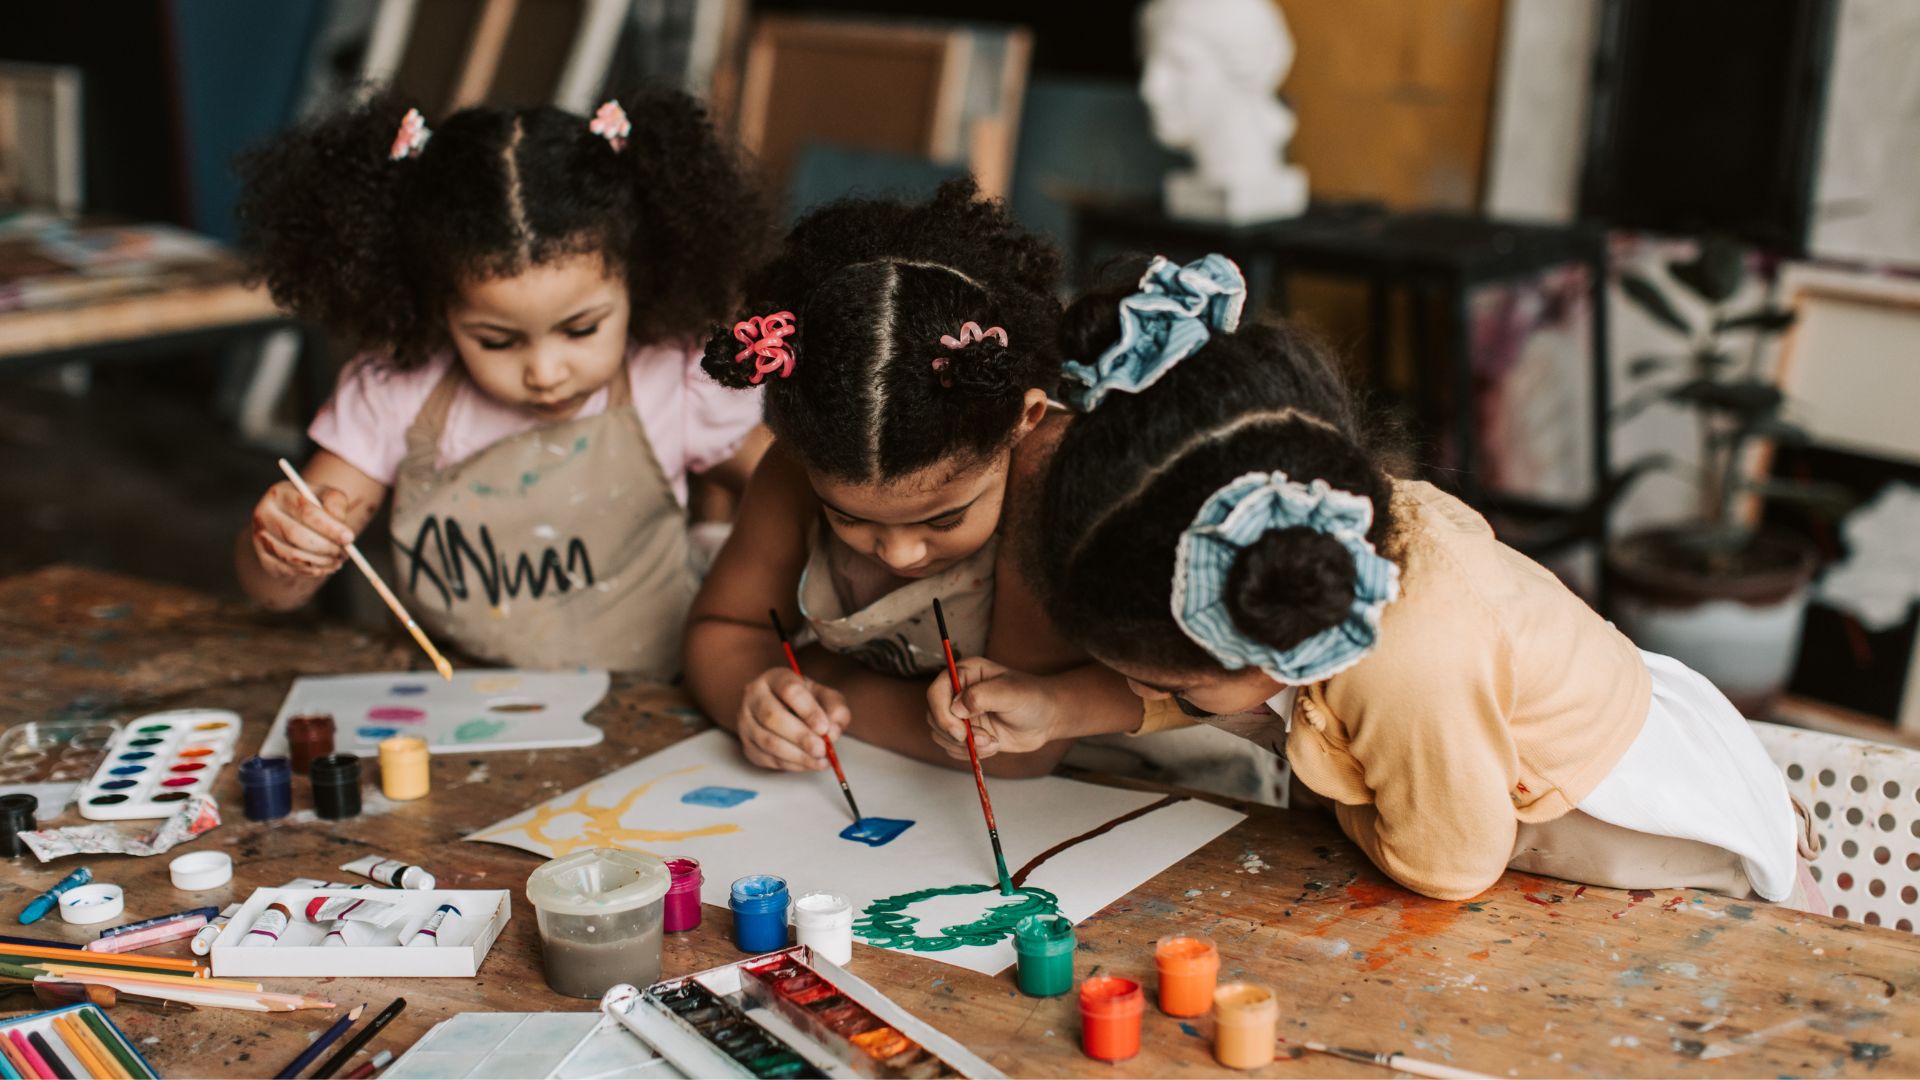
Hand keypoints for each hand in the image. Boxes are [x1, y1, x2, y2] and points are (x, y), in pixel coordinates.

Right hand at [249, 480, 353, 579]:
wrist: (288, 519)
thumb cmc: (311, 505)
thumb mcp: (325, 495)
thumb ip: (335, 503)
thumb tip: (341, 525)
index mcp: (279, 494)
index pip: (305, 512)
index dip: (329, 527)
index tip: (349, 538)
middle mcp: (263, 515)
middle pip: (296, 536)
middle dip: (326, 548)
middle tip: (345, 553)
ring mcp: (260, 538)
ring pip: (293, 556)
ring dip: (321, 562)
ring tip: (338, 560)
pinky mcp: (263, 558)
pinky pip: (289, 570)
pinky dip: (312, 571)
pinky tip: (326, 566)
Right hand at [736, 666, 850, 771]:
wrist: (782, 708)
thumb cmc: (806, 701)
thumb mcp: (825, 697)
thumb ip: (836, 709)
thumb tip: (833, 731)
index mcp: (775, 678)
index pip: (789, 690)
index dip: (808, 710)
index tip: (824, 728)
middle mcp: (754, 696)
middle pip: (772, 716)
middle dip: (800, 736)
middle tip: (821, 749)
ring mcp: (746, 721)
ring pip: (767, 741)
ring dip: (796, 755)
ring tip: (819, 761)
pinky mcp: (746, 744)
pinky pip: (766, 758)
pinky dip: (790, 765)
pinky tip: (808, 764)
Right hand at [925, 657, 1058, 760]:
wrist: (1046, 719)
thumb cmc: (1032, 698)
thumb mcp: (1011, 692)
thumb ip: (983, 696)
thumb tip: (956, 707)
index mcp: (966, 673)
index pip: (936, 691)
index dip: (942, 713)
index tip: (959, 731)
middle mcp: (959, 692)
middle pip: (934, 715)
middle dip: (956, 734)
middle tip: (984, 739)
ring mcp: (961, 714)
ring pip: (941, 734)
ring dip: (966, 746)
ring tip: (992, 742)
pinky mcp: (967, 733)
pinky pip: (953, 748)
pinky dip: (971, 753)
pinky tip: (992, 746)